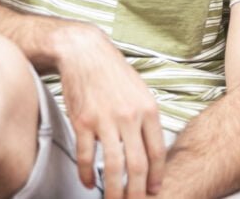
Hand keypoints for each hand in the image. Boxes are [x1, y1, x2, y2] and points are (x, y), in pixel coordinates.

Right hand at [53, 23, 165, 198]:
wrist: (86, 54)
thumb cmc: (114, 74)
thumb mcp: (141, 92)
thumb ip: (147, 119)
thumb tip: (152, 147)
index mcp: (148, 110)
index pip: (157, 152)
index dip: (157, 176)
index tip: (155, 191)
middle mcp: (130, 116)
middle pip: (137, 164)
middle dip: (137, 190)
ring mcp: (105, 120)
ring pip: (113, 165)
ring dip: (113, 190)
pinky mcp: (82, 122)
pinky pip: (86, 156)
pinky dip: (87, 174)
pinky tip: (88, 183)